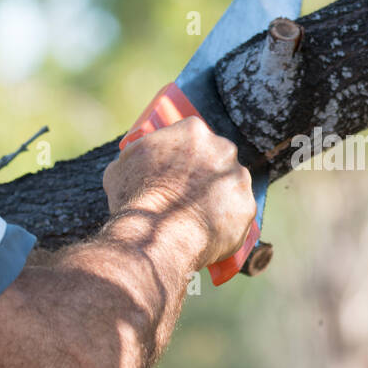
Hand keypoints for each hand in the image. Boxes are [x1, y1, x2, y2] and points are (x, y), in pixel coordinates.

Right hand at [103, 116, 255, 266]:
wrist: (158, 237)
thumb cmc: (135, 200)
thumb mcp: (119, 169)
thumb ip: (133, 157)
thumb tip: (135, 158)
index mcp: (193, 130)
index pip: (192, 138)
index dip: (183, 155)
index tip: (176, 171)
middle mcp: (223, 148)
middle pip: (217, 158)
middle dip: (206, 173)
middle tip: (188, 194)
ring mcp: (238, 177)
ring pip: (231, 184)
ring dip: (220, 196)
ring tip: (200, 216)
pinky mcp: (248, 207)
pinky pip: (239, 212)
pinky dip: (228, 221)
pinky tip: (213, 231)